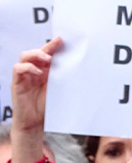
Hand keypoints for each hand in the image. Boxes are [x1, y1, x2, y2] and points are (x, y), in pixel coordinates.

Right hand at [9, 37, 61, 162]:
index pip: (48, 53)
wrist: (35, 123)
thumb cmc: (48, 107)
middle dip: (47, 46)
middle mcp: (34, 70)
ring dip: (36, 54)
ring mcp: (25, 75)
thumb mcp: (60, 90)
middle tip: (57, 45)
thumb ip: (64, 79)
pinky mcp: (17, 82)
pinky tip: (38, 71)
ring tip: (48, 59)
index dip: (54, 46)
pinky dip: (28, 67)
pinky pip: (18, 68)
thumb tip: (82, 69)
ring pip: (25, 56)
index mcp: (45, 71)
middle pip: (37, 51)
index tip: (64, 40)